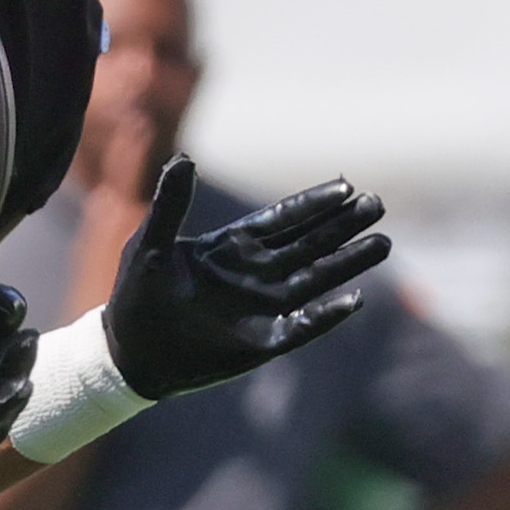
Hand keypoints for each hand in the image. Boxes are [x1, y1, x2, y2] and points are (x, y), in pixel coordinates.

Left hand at [103, 155, 386, 398]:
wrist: (127, 352)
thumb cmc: (136, 296)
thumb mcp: (148, 243)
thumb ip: (170, 204)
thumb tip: (183, 158)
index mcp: (232, 246)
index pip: (283, 219)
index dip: (313, 204)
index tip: (345, 186)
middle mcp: (255, 274)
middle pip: (310, 244)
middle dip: (342, 226)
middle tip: (377, 204)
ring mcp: (261, 308)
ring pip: (315, 279)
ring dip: (347, 263)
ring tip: (382, 243)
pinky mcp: (260, 342)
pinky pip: (300, 327)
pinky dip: (325, 317)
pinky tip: (354, 301)